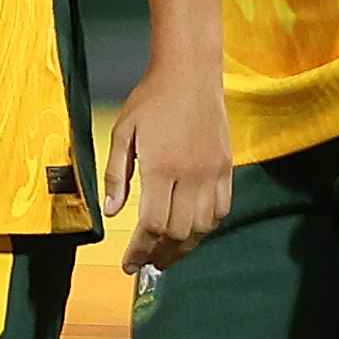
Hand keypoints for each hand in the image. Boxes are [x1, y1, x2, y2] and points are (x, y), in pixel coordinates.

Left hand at [106, 56, 233, 273]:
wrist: (189, 74)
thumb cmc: (151, 100)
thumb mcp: (122, 134)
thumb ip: (116, 176)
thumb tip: (111, 212)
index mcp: (161, 169)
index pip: (152, 227)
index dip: (140, 251)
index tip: (129, 264)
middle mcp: (191, 176)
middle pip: (178, 233)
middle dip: (160, 255)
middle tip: (146, 263)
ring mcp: (212, 173)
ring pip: (202, 228)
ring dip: (184, 247)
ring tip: (167, 255)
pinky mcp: (226, 168)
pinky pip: (222, 210)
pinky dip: (206, 228)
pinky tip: (191, 232)